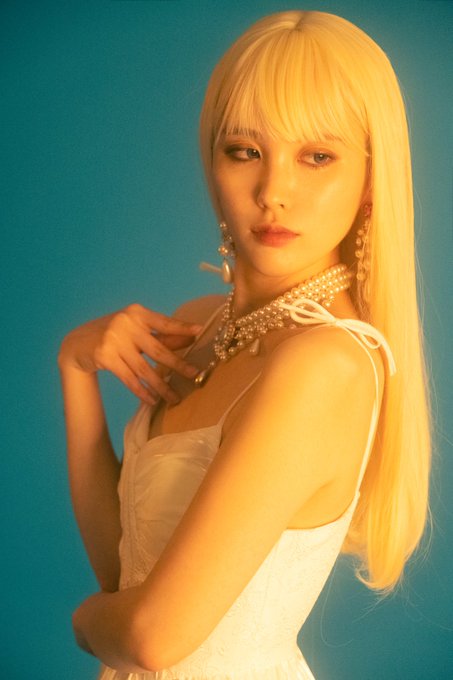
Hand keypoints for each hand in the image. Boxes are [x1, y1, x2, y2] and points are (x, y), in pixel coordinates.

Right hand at [58, 303, 202, 403]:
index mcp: (137, 313)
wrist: (77, 343)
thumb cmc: (114, 334)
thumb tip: (191, 337)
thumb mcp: (135, 329)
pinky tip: (153, 400)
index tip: (200, 331)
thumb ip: (160, 334)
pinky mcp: (105, 357)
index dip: (182, 327)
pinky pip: (129, 379)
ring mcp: (114, 340)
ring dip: (161, 386)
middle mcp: (126, 324)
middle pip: (158, 349)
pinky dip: (142, 391)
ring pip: (144, 369)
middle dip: (178, 364)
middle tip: (195, 374)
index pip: (164, 322)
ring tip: (175, 398)